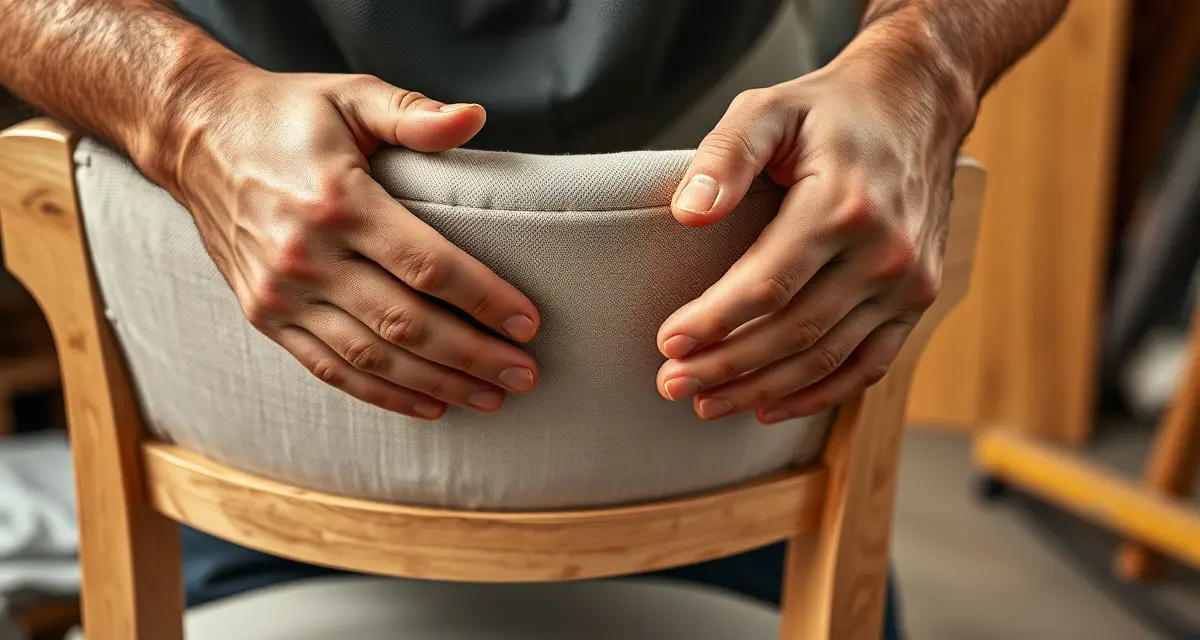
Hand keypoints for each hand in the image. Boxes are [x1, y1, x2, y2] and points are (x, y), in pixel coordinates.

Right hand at [157, 69, 539, 418]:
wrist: (193, 135)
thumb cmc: (286, 113)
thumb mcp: (350, 95)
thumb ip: (413, 114)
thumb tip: (475, 117)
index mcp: (338, 202)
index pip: (427, 266)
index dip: (484, 300)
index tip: (528, 323)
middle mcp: (306, 255)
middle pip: (406, 323)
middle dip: (473, 355)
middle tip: (524, 374)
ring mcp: (281, 293)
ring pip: (372, 358)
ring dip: (437, 384)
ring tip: (491, 397)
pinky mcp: (264, 315)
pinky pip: (329, 368)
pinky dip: (383, 394)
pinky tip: (429, 404)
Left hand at [655, 48, 973, 423]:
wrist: (916, 104)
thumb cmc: (830, 111)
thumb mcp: (769, 109)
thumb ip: (725, 156)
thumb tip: (687, 211)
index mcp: (842, 205)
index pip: (766, 285)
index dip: (713, 321)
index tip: (667, 341)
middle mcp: (883, 252)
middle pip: (792, 332)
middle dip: (724, 366)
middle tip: (670, 382)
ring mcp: (907, 282)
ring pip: (825, 358)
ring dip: (761, 389)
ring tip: (705, 402)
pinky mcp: (917, 299)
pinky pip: (868, 365)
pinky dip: (818, 394)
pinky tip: (770, 405)